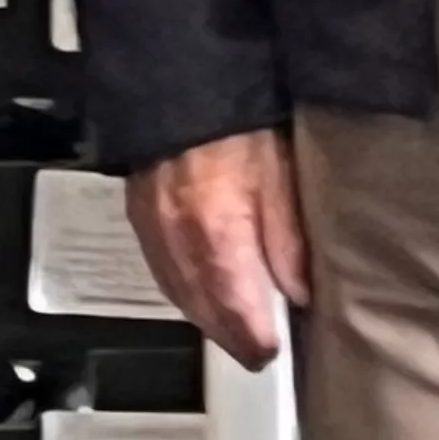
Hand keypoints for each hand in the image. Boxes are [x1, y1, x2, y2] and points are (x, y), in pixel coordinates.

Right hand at [126, 128, 311, 369]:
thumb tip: (300, 293)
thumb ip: (288, 242)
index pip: (237, 314)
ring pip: (178, 295)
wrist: (181, 85)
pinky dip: (181, 290)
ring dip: (205, 319)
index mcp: (217, 235)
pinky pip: (160, 270)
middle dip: (231, 338)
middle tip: (256, 354)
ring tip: (231, 331)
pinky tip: (198, 292)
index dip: (258, 341)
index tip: (272, 352)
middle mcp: (178, 241)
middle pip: (204, 312)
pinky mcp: (139, 215)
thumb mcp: (281, 178)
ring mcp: (152, 229)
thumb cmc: (237, 126)